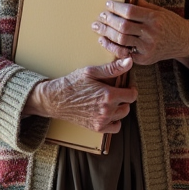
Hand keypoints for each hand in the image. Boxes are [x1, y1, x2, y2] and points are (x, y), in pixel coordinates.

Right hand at [22, 58, 136, 133]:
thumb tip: (129, 61)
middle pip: (128, 105)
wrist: (56, 100)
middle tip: (115, 91)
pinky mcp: (97, 128)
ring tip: (109, 100)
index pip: (132, 94)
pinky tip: (107, 112)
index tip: (126, 85)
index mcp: (108, 95)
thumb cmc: (72, 84)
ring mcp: (102, 121)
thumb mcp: (91, 72)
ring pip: (122, 115)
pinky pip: (115, 127)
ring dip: (119, 108)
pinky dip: (115, 121)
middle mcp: (107, 110)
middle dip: (124, 97)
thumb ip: (112, 68)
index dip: (131, 88)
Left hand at [93, 0, 188, 69]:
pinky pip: (124, 53)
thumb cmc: (169, 23)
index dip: (116, 7)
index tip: (108, 4)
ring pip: (121, 40)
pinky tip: (104, 41)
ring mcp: (148, 48)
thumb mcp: (159, 10)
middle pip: (123, 26)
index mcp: (154, 18)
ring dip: (106, 33)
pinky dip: (112, 47)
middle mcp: (151, 33)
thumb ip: (142, 5)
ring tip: (98, 27)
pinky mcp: (144, 59)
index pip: (130, 11)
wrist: (183, 42)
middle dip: (108, 20)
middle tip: (100, 16)